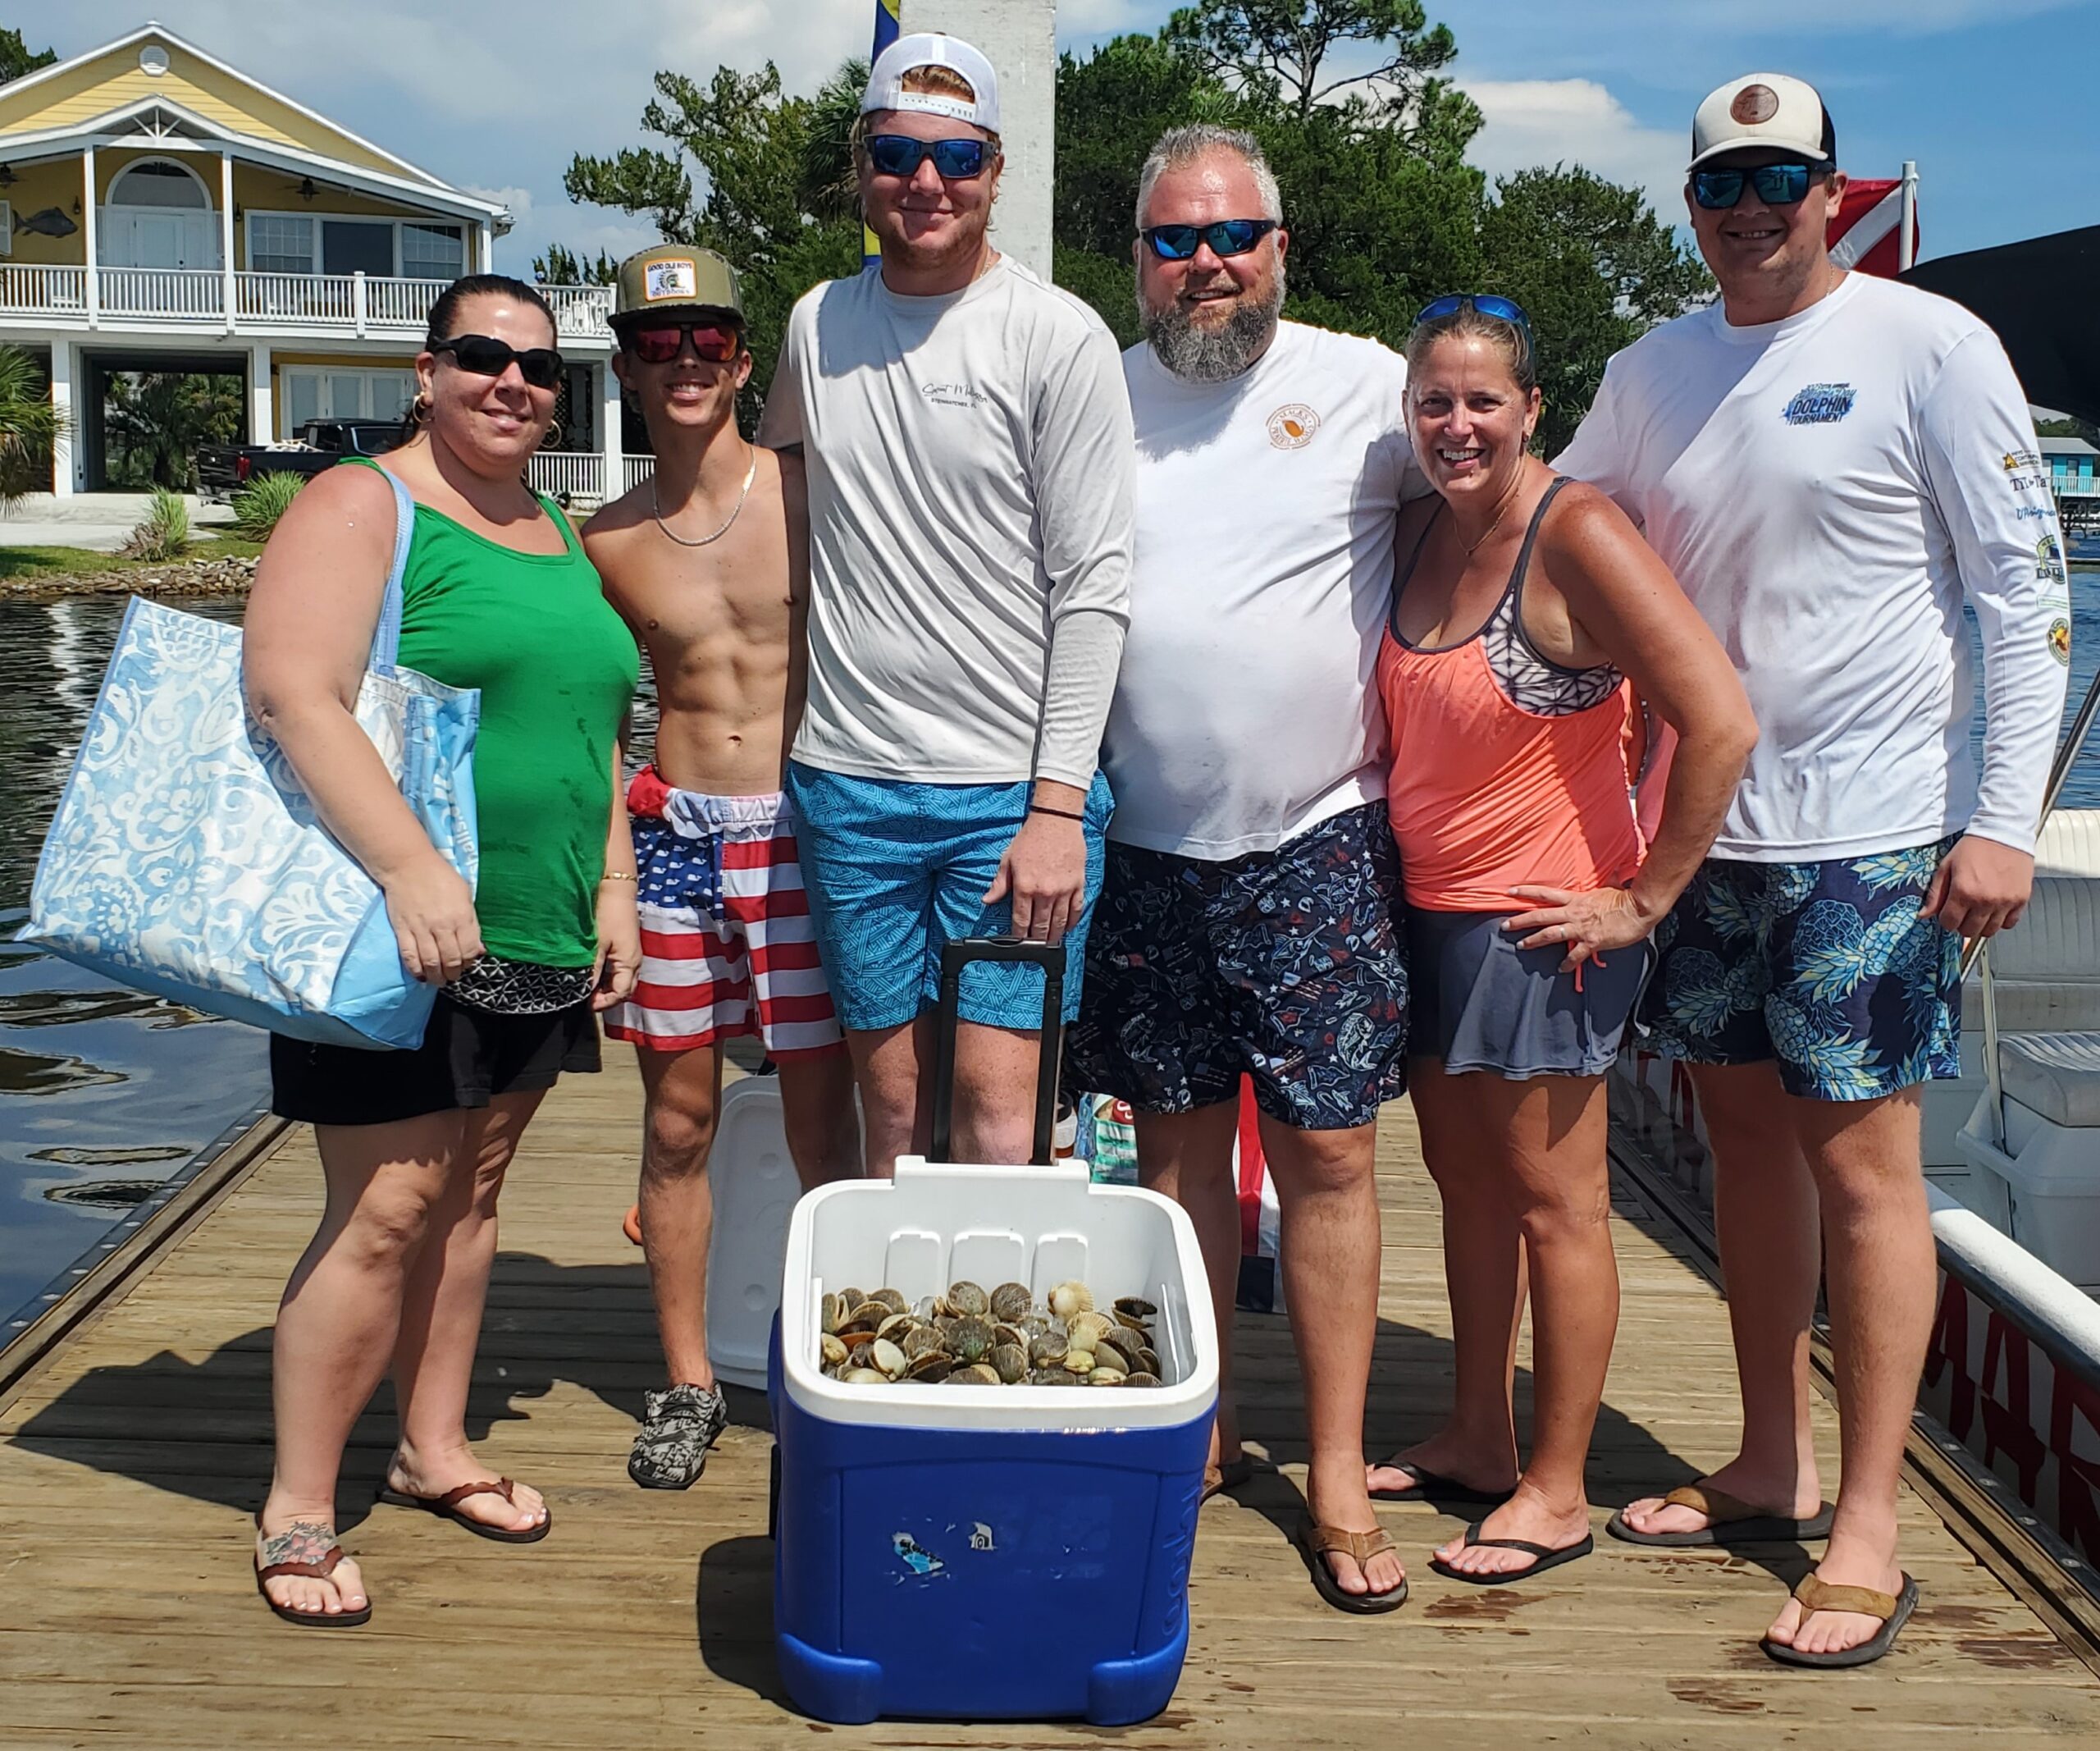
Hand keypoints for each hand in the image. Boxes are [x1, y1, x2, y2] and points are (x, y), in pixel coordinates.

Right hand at [380, 854, 482, 983]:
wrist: (408, 865)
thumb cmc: (440, 877)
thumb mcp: (465, 895)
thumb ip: (472, 923)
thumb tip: (479, 949)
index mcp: (461, 916)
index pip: (469, 950)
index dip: (469, 961)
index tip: (466, 964)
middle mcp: (442, 925)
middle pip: (451, 960)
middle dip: (453, 973)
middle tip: (452, 977)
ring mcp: (421, 929)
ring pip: (431, 962)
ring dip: (436, 976)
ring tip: (439, 981)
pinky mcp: (403, 929)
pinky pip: (409, 956)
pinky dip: (416, 970)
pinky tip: (421, 976)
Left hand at [592, 882, 641, 1009]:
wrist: (616, 888)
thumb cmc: (606, 914)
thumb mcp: (596, 945)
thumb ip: (592, 970)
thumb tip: (585, 991)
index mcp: (629, 962)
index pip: (620, 993)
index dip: (604, 1002)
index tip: (586, 1004)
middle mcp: (634, 961)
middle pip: (625, 989)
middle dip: (607, 998)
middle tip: (587, 999)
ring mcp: (632, 953)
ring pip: (623, 979)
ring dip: (607, 987)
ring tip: (589, 987)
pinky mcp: (627, 946)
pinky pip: (621, 969)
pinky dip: (609, 976)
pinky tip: (595, 972)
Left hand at [984, 813, 1086, 945]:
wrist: (1056, 821)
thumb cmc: (1032, 837)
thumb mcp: (1008, 859)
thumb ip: (999, 883)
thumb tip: (988, 899)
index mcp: (1024, 886)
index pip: (1020, 920)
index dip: (1018, 935)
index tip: (1018, 941)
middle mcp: (1044, 892)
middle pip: (1040, 926)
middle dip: (1036, 940)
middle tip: (1034, 946)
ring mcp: (1063, 890)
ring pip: (1059, 922)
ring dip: (1054, 935)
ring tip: (1050, 942)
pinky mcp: (1078, 884)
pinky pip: (1076, 909)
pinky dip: (1072, 921)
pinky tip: (1067, 927)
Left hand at [1505, 885, 1656, 972]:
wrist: (1639, 909)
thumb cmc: (1625, 898)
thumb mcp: (1609, 887)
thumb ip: (1604, 883)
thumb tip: (1614, 871)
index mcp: (1576, 898)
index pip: (1545, 893)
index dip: (1526, 892)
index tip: (1510, 891)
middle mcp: (1574, 912)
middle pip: (1540, 915)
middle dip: (1520, 921)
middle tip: (1504, 926)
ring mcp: (1581, 927)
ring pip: (1550, 933)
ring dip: (1534, 940)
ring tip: (1521, 945)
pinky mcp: (1591, 941)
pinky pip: (1575, 955)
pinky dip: (1568, 963)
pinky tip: (1562, 968)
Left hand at [1922, 835, 2034, 940]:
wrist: (2003, 832)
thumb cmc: (1974, 847)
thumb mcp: (1946, 867)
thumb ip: (1936, 894)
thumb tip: (1924, 915)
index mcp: (1964, 892)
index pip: (1949, 923)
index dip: (1946, 919)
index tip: (1948, 912)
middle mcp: (1985, 901)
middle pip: (1969, 931)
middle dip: (1962, 924)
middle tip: (1963, 911)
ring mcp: (2005, 902)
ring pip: (1989, 931)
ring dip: (1981, 924)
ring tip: (1979, 910)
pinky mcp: (2021, 900)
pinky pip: (2009, 923)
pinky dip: (2001, 920)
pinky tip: (1995, 909)